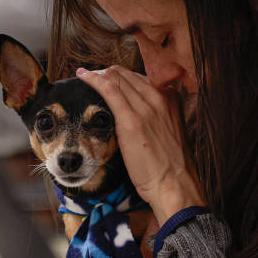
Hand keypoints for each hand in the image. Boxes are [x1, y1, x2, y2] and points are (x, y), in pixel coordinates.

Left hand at [76, 66, 203, 223]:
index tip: (105, 79)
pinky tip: (82, 77)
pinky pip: (109, 89)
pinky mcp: (132, 119)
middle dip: (105, 73)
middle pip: (125, 74)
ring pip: (116, 78)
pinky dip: (93, 80)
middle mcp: (160, 97)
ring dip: (96, 74)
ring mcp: (147, 107)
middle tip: (89, 76)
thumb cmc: (170, 164)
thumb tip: (135, 113)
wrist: (175, 184)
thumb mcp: (168, 131)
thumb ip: (156, 116)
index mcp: (170, 98)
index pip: (138, 77)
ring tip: (83, 76)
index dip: (118, 76)